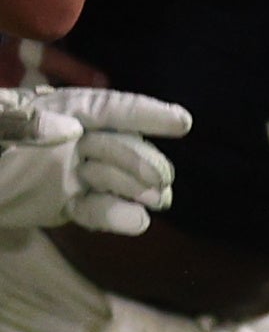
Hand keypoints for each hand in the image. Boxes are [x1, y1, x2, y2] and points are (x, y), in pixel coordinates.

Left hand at [0, 85, 190, 232]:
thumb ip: (23, 122)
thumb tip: (71, 128)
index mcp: (58, 111)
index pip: (107, 109)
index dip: (145, 114)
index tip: (182, 122)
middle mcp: (74, 140)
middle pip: (119, 146)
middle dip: (141, 161)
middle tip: (157, 180)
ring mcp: (72, 173)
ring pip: (116, 179)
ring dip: (137, 189)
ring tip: (155, 202)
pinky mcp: (66, 204)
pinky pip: (97, 210)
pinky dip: (115, 216)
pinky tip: (134, 222)